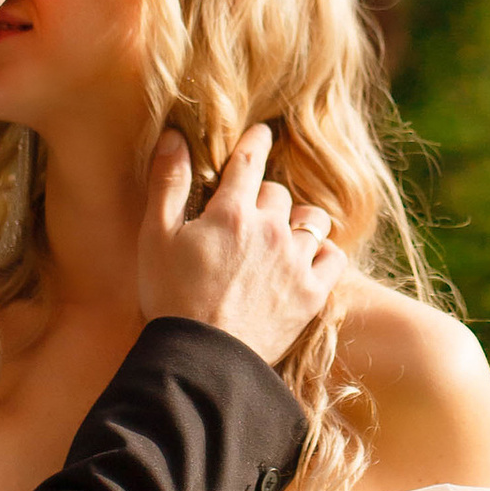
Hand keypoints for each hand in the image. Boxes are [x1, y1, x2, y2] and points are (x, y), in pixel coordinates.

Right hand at [136, 122, 340, 367]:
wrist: (204, 359)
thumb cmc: (171, 298)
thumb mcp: (156, 237)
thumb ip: (168, 183)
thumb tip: (174, 136)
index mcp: (232, 211)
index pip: (250, 159)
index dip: (256, 140)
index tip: (262, 132)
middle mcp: (271, 229)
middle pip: (278, 193)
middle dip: (264, 197)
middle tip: (250, 213)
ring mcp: (296, 261)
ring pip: (312, 220)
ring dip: (299, 221)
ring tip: (285, 233)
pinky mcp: (312, 293)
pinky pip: (333, 257)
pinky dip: (323, 253)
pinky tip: (308, 259)